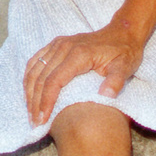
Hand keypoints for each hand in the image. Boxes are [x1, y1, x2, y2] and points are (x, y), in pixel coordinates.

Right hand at [24, 24, 146, 124]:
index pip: (54, 81)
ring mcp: (58, 44)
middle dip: (35, 103)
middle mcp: (64, 47)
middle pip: (40, 78)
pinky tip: (29, 93)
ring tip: (31, 113)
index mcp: (79, 54)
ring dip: (29, 92)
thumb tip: (106, 96)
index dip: (46, 102)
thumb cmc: (125, 52)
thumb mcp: (125, 67)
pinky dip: (29, 78)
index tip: (42, 120)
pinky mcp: (56, 44)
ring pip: (34, 70)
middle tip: (34, 122)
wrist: (123, 32)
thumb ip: (116, 81)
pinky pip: (35, 61)